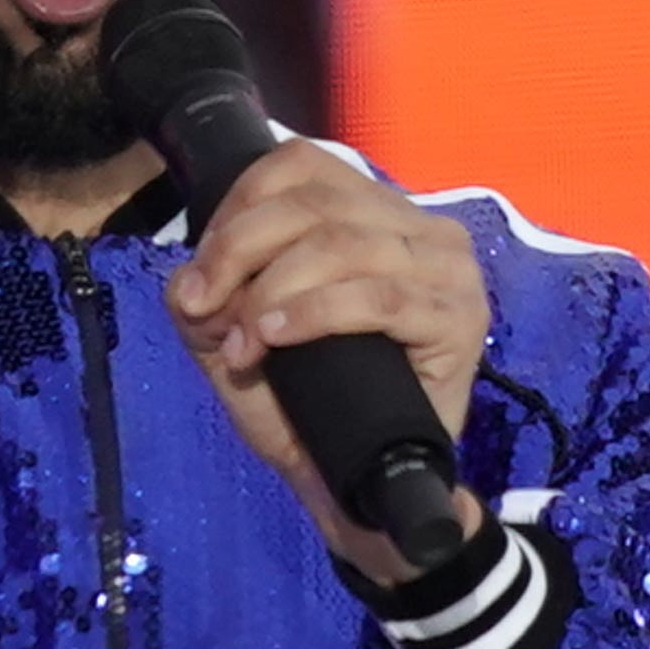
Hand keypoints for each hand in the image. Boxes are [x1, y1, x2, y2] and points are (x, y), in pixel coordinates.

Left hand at [167, 141, 491, 582]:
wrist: (354, 483)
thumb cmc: (306, 399)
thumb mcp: (235, 333)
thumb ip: (206, 295)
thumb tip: (190, 283)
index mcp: (373, 209)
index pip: (300, 165)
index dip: (237, 210)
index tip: (201, 277)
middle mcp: (419, 225)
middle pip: (314, 202)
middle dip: (240, 251)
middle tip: (205, 310)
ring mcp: (448, 269)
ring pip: (343, 244)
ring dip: (273, 291)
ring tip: (245, 344)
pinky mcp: (459, 319)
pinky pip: (381, 298)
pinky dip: (316, 313)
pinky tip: (278, 337)